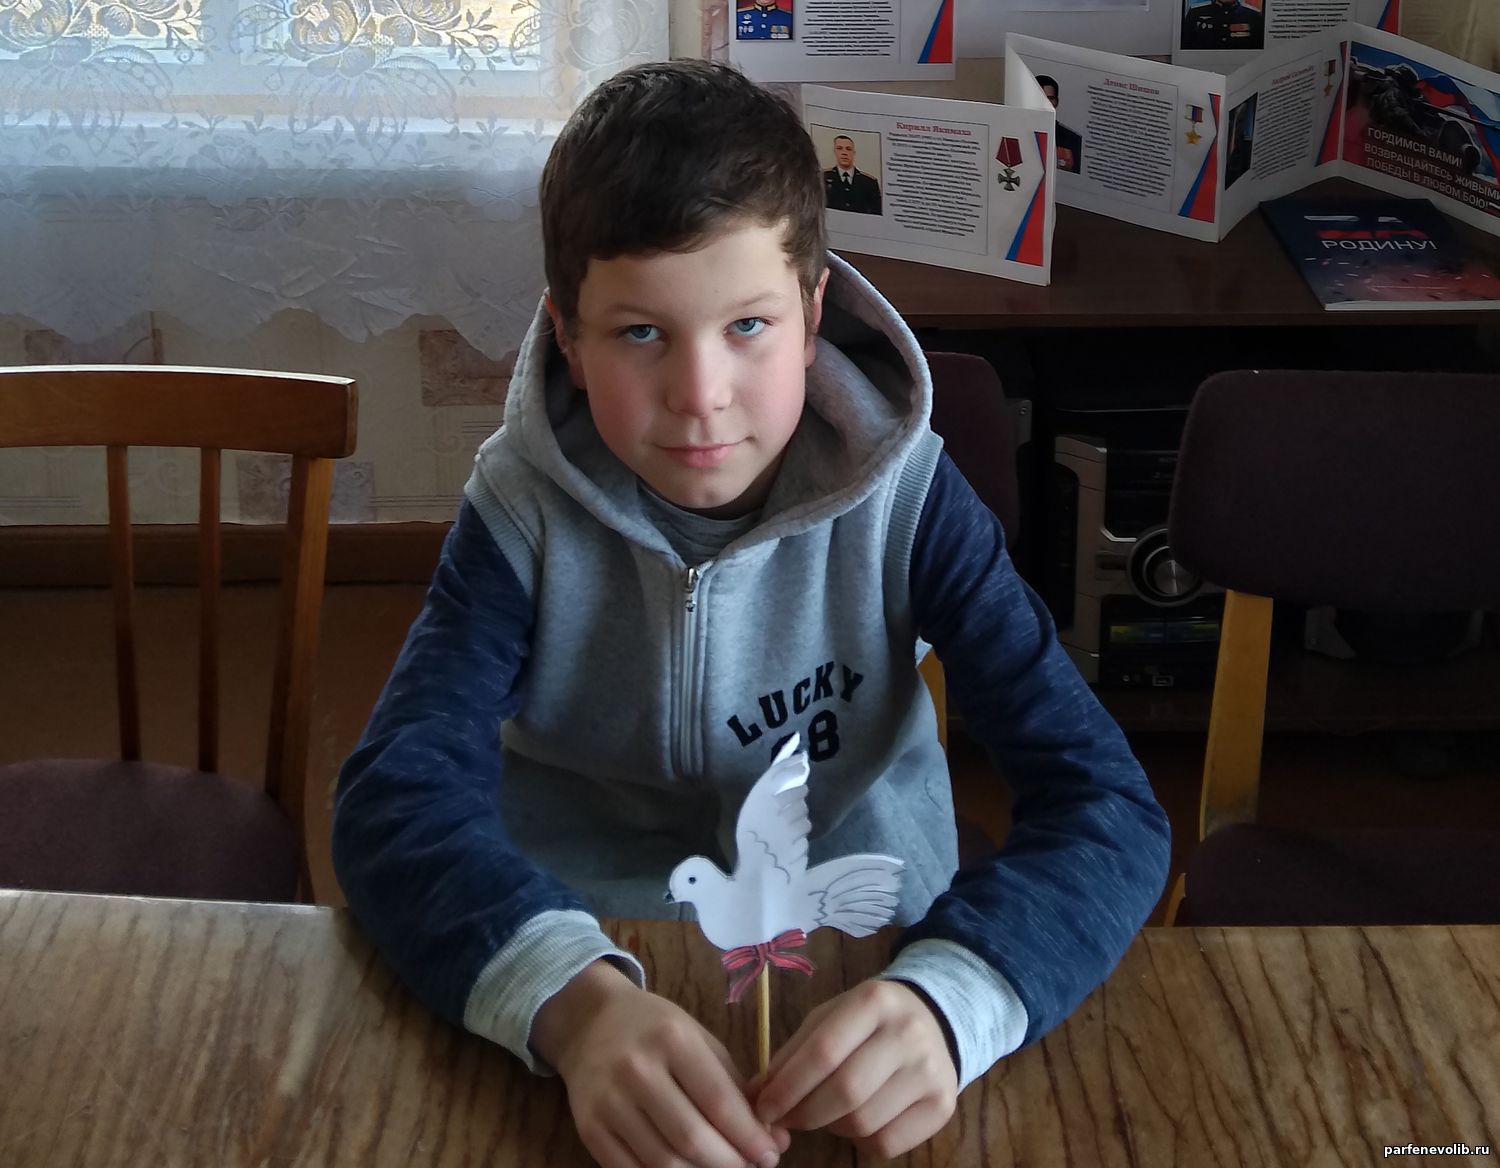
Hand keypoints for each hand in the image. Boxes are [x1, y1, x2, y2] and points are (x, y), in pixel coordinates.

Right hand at [532, 960, 789, 1167]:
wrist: (589, 1022)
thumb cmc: (656, 1029)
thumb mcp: (698, 1039)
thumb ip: (733, 1086)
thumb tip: (773, 1137)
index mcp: (672, 1039)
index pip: (718, 1102)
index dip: (750, 1137)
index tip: (771, 1153)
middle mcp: (636, 1069)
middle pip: (692, 1139)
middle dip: (731, 1162)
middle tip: (751, 1166)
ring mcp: (608, 1102)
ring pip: (664, 1163)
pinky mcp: (589, 1129)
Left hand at [748, 979, 957, 1159]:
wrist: (933, 1020)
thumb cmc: (868, 1020)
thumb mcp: (830, 1018)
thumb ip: (794, 1052)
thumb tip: (756, 1094)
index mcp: (874, 1001)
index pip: (823, 1052)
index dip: (787, 1086)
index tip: (763, 1107)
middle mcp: (908, 1034)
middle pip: (845, 1092)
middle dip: (804, 1113)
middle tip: (784, 1118)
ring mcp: (931, 1071)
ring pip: (864, 1122)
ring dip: (830, 1126)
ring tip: (823, 1113)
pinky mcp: (943, 1106)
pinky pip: (887, 1143)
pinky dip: (860, 1141)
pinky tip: (855, 1121)